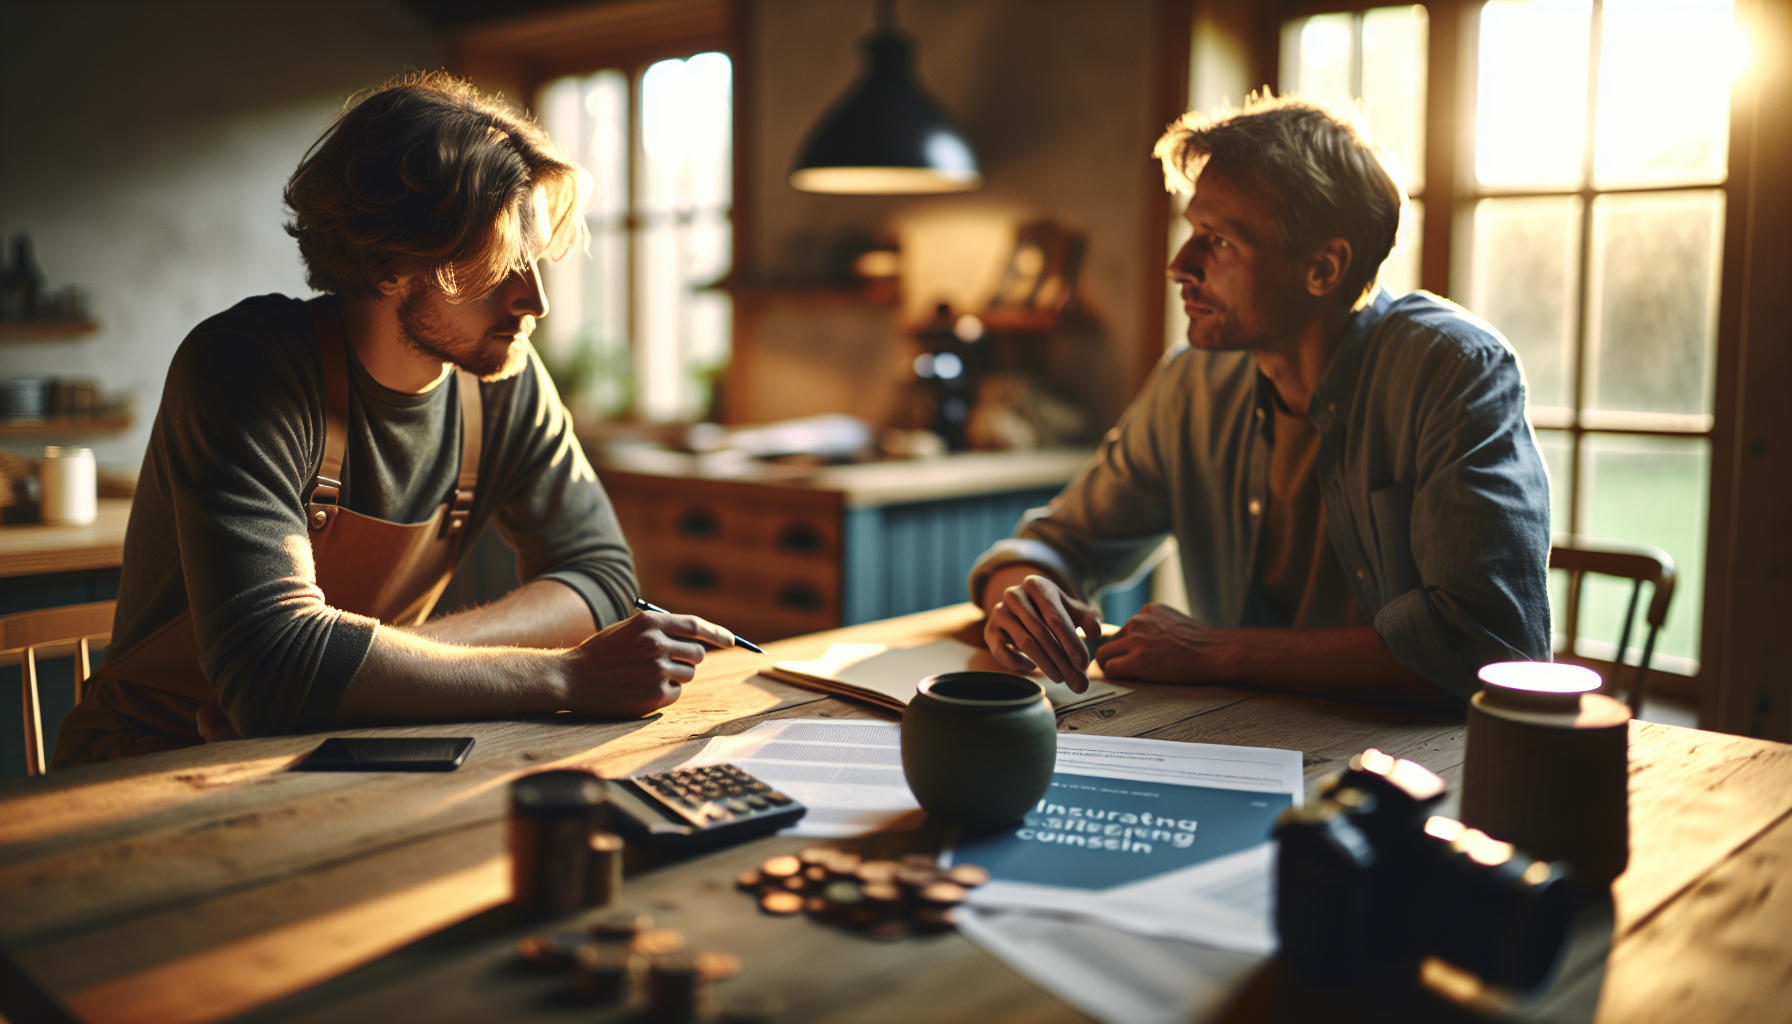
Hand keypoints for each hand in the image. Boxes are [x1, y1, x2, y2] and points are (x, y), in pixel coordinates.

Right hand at [560, 610, 734, 717]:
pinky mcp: (653, 696)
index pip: (696, 626)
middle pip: (698, 653)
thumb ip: (661, 631)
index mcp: (650, 624)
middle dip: (689, 658)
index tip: (731, 640)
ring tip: (645, 676)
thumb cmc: (601, 654)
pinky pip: (675, 694)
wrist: (570, 678)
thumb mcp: (629, 631)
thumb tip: (701, 640)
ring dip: (675, 676)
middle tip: (669, 662)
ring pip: (688, 675)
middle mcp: (656, 645)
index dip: (717, 633)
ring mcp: (656, 671)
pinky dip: (664, 693)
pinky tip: (640, 690)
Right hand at [981, 567, 1103, 691]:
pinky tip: (1033, 668)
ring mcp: (999, 612)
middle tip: (1077, 682)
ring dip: (1046, 664)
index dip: (1071, 643)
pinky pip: (1002, 651)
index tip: (1083, 665)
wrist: (1022, 608)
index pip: (1056, 617)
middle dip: (1062, 660)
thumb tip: (1096, 632)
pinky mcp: (990, 630)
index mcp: (1037, 585)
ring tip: (1062, 679)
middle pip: (1041, 632)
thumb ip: (1089, 619)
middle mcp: (1014, 595)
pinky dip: (1018, 663)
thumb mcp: (1073, 610)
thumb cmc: (1053, 611)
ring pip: (1025, 643)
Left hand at [1094, 603, 1228, 683]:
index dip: (1128, 646)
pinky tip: (1128, 680)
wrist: (1217, 652)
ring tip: (1127, 676)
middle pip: (1110, 640)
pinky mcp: (1138, 661)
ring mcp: (1137, 640)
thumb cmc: (1203, 643)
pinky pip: (1110, 669)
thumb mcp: (1175, 622)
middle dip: (1117, 655)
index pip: (1124, 629)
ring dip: (1112, 666)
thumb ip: (1155, 627)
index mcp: (1147, 611)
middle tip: (1127, 668)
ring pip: (1104, 655)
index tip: (1138, 656)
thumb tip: (1143, 641)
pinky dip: (1115, 676)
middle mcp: (1138, 621)